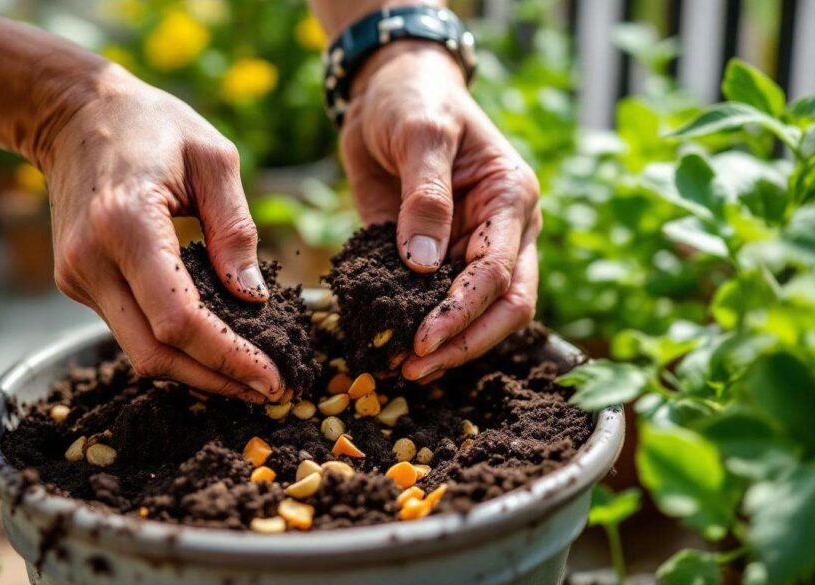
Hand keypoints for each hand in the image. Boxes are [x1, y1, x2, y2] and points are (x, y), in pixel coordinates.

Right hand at [38, 69, 281, 402]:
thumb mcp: (214, 159)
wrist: (75, 114)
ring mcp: (77, 275)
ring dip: (195, 372)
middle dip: (215, 380)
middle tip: (268, 392)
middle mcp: (92, 259)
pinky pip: (129, 330)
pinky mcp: (76, 282)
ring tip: (248, 377)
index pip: (179, 319)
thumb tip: (253, 298)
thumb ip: (236, 230)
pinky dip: (172, 345)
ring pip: (139, 351)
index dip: (227, 358)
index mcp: (127, 223)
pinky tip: (211, 344)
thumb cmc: (154, 125)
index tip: (271, 378)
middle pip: (155, 352)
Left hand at [341, 41, 541, 382]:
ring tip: (404, 369)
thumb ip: (424, 196)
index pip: (498, 272)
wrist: (387, 90)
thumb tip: (422, 265)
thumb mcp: (420, 133)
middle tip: (416, 369)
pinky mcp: (434, 255)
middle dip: (464, 343)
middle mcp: (503, 230)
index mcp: (511, 199)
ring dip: (448, 344)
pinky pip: (433, 297)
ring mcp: (471, 246)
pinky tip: (388, 340)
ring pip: (479, 311)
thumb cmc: (414, 99)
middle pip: (505, 306)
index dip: (463, 311)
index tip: (425, 340)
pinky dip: (416, 321)